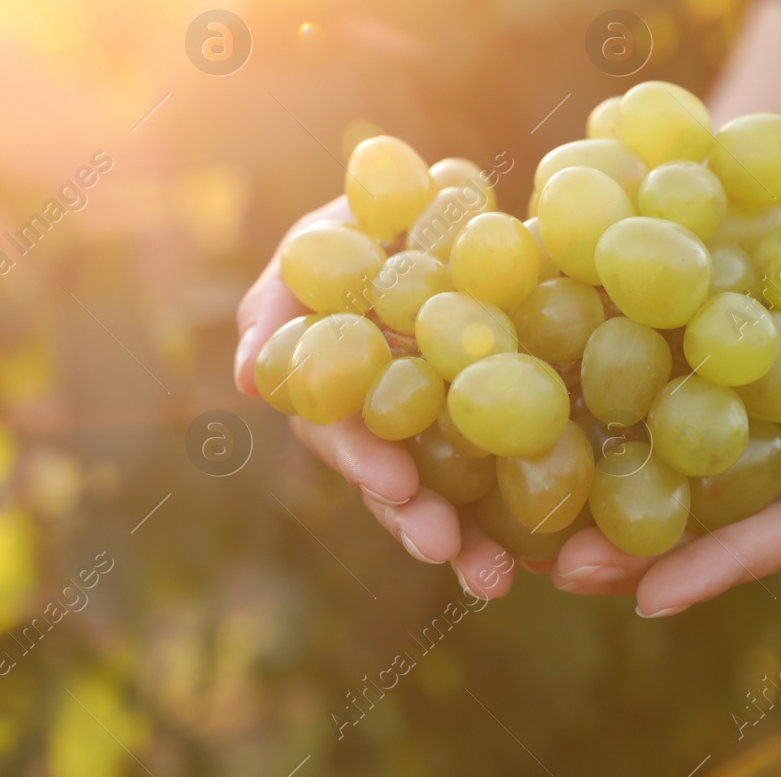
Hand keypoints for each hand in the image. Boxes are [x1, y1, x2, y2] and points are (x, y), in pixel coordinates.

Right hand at [234, 198, 521, 598]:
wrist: (439, 203)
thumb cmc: (375, 208)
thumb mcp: (330, 233)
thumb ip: (283, 295)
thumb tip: (247, 376)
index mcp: (324, 364)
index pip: (332, 419)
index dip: (360, 454)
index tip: (396, 481)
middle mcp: (358, 405)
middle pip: (377, 473)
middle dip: (408, 512)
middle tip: (445, 543)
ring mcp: (405, 419)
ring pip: (419, 489)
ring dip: (450, 532)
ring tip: (490, 577)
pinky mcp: (463, 420)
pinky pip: (479, 475)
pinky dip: (499, 517)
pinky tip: (533, 559)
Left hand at [553, 273, 780, 615]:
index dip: (721, 565)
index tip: (652, 596)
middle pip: (717, 529)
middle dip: (641, 554)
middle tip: (558, 568)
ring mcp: (773, 453)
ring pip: (690, 489)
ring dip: (616, 505)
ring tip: (536, 526)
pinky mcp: (749, 407)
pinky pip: (687, 429)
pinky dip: (632, 438)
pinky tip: (566, 433)